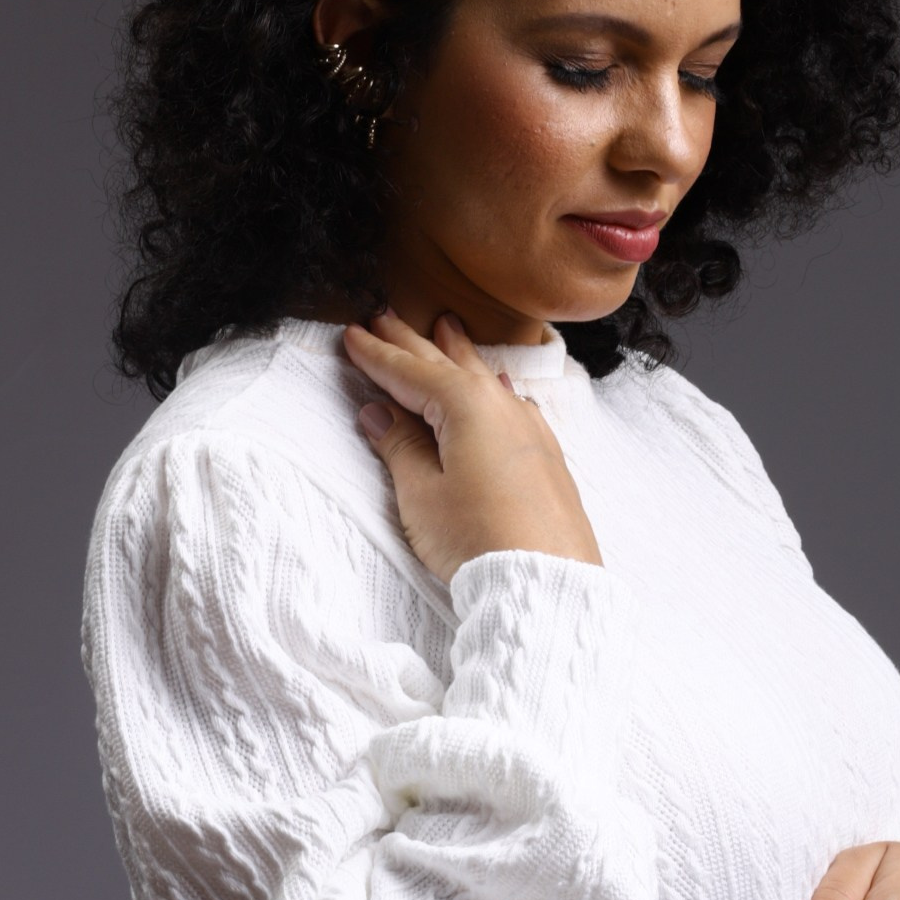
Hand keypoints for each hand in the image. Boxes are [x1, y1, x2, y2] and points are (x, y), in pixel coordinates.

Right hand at [344, 307, 602, 581]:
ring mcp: (529, 428)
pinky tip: (498, 382)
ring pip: (483, 378)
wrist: (546, 583)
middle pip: (446, 365)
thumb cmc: (479, 539)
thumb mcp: (422, 494)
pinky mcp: (546, 456)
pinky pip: (512, 403)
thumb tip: (379, 413)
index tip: (353, 335)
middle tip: (384, 316)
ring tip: (444, 326)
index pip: (409, 372)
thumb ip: (400, 446)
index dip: (377, 355)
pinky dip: (493, 386)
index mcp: (464, 405)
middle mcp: (501, 405)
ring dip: (457, 354)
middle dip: (412, 342)